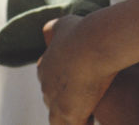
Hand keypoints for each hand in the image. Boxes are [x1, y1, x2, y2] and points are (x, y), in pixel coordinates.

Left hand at [36, 0, 138, 124]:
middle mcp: (46, 86)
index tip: (82, 82)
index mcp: (44, 67)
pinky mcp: (68, 115)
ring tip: (88, 113)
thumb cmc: (84, 32)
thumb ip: (55, 29)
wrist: (93, 44)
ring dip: (73, 115)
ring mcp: (55, 102)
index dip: (68, 84)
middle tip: (89, 97)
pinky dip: (82, 123)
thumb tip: (48, 32)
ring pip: (59, 118)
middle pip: (55, 101)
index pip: (52, 82)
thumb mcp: (64, 24)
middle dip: (70, 101)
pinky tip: (92, 119)